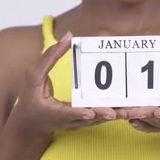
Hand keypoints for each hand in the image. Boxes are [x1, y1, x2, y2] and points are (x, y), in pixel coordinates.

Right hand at [9, 32, 123, 146]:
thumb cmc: (30, 97)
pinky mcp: (85, 122)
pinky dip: (113, 114)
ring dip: (113, 116)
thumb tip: (69, 36)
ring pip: (98, 120)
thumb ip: (50, 56)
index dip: (78, 113)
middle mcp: (68, 121)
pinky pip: (101, 118)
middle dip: (103, 115)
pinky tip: (127, 109)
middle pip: (88, 119)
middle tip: (116, 112)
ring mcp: (77, 123)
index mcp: (52, 112)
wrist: (30, 123)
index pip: (66, 113)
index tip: (89, 112)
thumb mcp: (33, 76)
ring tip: (129, 111)